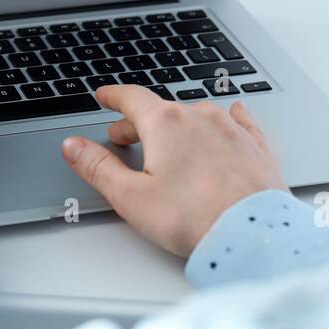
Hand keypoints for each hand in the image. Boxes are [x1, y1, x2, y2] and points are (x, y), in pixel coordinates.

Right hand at [61, 86, 284, 256]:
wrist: (253, 233)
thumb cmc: (194, 218)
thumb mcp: (131, 197)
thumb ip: (98, 167)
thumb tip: (73, 147)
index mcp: (166, 124)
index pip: (132, 98)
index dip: (113, 97)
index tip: (104, 96)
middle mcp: (200, 117)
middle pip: (161, 111)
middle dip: (139, 122)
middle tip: (124, 136)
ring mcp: (231, 129)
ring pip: (196, 116)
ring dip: (177, 125)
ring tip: (168, 141)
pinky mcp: (254, 145)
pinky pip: (237, 122)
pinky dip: (225, 120)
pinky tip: (231, 115)